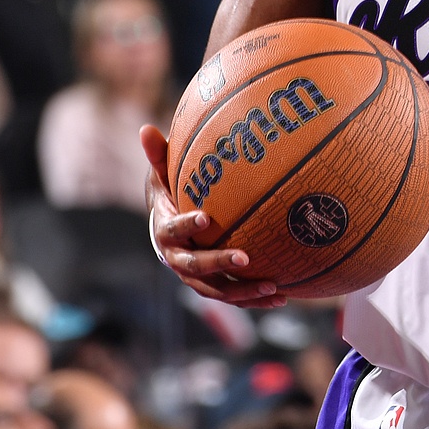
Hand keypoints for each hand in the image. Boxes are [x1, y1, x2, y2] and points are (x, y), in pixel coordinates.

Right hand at [140, 124, 286, 307]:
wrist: (167, 231)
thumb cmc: (169, 195)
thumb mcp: (162, 175)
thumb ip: (158, 155)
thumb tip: (146, 128)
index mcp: (164, 231)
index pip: (173, 229)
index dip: (187, 225)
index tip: (206, 217)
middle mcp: (176, 258)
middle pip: (195, 266)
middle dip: (220, 263)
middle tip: (245, 257)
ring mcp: (194, 277)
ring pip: (216, 289)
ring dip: (243, 291)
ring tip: (273, 287)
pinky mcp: (211, 286)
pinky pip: (232, 296)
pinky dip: (254, 299)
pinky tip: (282, 297)